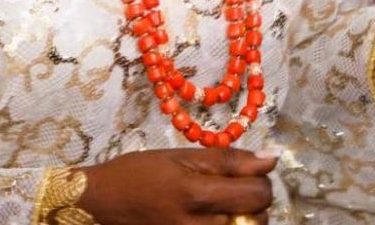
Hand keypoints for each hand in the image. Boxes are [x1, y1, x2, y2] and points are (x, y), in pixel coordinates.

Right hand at [80, 147, 276, 223]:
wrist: (102, 204)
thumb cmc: (139, 173)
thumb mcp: (180, 156)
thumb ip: (227, 159)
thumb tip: (271, 159)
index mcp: (196, 194)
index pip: (256, 194)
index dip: (260, 179)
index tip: (248, 171)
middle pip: (257, 219)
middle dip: (254, 200)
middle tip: (234, 187)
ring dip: (244, 218)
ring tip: (224, 204)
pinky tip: (215, 218)